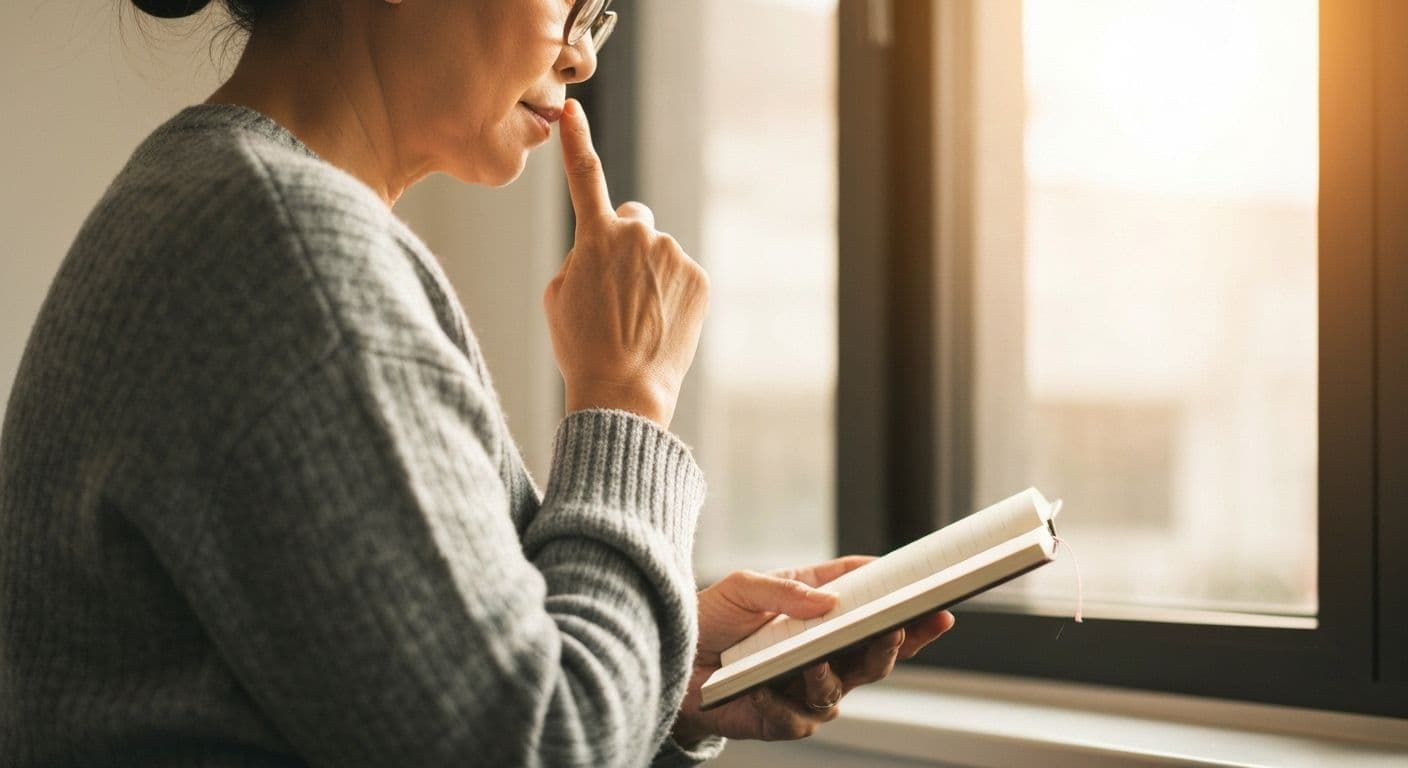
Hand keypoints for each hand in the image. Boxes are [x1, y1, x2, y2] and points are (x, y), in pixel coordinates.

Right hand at [544, 99, 709, 429]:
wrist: (623, 389)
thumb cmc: (581, 346)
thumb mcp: (558, 297)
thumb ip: (578, 258)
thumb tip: (602, 249)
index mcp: (596, 237)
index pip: (584, 176)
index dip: (575, 142)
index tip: (572, 110)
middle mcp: (639, 236)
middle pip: (631, 221)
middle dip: (624, 243)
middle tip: (616, 290)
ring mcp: (673, 255)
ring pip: (657, 253)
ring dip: (648, 274)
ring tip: (636, 318)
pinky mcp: (699, 277)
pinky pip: (680, 273)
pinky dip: (671, 292)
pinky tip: (659, 323)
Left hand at [672, 557, 955, 745]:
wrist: (670, 660)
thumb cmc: (711, 616)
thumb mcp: (743, 587)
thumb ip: (786, 591)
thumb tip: (830, 602)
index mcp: (820, 612)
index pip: (872, 607)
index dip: (904, 605)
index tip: (933, 599)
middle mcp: (823, 651)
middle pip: (876, 654)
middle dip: (896, 643)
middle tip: (899, 627)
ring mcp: (806, 687)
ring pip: (841, 689)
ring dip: (829, 674)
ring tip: (814, 661)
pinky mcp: (783, 719)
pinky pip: (798, 718)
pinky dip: (781, 704)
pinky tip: (764, 690)